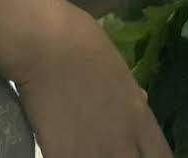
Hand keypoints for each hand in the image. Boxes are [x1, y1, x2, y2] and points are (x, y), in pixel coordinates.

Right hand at [12, 0, 172, 157]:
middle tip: (110, 150)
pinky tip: (62, 151)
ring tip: (86, 149)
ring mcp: (95, 153)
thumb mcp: (117, 66)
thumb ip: (131, 93)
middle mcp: (123, 141)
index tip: (138, 154)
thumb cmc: (82, 42)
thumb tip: (142, 100)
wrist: (45, 43)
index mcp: (139, 118)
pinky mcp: (65, 157)